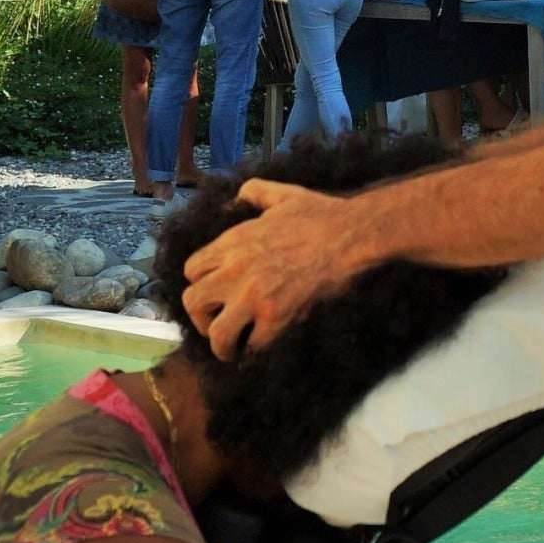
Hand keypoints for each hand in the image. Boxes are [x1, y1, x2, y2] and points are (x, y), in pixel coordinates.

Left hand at [182, 179, 385, 358]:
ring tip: (232, 349)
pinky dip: (257, 350)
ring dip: (222, 345)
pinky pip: (254, 344)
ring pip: (217, 332)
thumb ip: (255, 192)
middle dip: (201, 318)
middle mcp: (236, 269)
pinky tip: (263, 348)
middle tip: (216, 324)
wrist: (352, 235)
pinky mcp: (278, 315)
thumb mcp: (282, 194)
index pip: (191, 270)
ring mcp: (255, 295)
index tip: (214, 294)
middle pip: (193, 303)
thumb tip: (238, 196)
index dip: (200, 285)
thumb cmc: (322, 215)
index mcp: (233, 241)